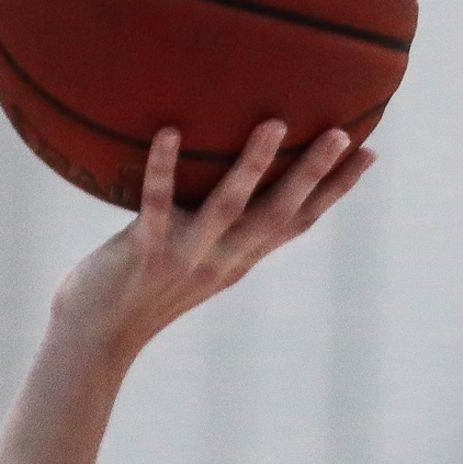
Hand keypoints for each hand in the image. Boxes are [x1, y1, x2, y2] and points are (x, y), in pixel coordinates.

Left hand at [49, 120, 372, 354]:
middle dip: (314, 174)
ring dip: (253, 166)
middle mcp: (220, 260)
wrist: (93, 339)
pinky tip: (169, 131)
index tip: (369, 154)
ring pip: (229, 208)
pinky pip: (156, 203)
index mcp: (237, 260)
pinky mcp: (144, 250)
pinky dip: (162, 167)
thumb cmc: (133, 292)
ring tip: (275, 123)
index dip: (335, 190)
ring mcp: (185, 256)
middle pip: (278, 214)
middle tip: (343, 132)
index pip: (297, 223)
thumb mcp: (187, 260)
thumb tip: (228, 183)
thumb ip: (211, 228)